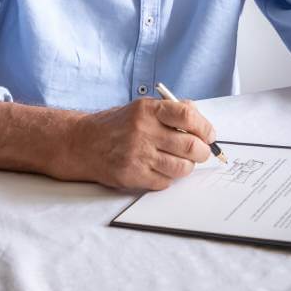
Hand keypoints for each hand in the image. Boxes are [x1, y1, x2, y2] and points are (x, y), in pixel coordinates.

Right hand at [65, 97, 215, 190]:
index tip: (209, 135)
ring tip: (182, 162)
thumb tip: (202, 124)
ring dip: (188, 167)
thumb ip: (171, 111)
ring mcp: (137, 155)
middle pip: (190, 146)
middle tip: (201, 153)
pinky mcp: (132, 175)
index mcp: (148, 110)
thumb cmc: (117, 125)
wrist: (82, 143)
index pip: (188, 116)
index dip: (205, 128)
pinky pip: (165, 182)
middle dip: (203, 152)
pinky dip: (169, 178)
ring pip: (181, 167)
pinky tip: (161, 170)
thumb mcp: (142, 108)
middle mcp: (143, 131)